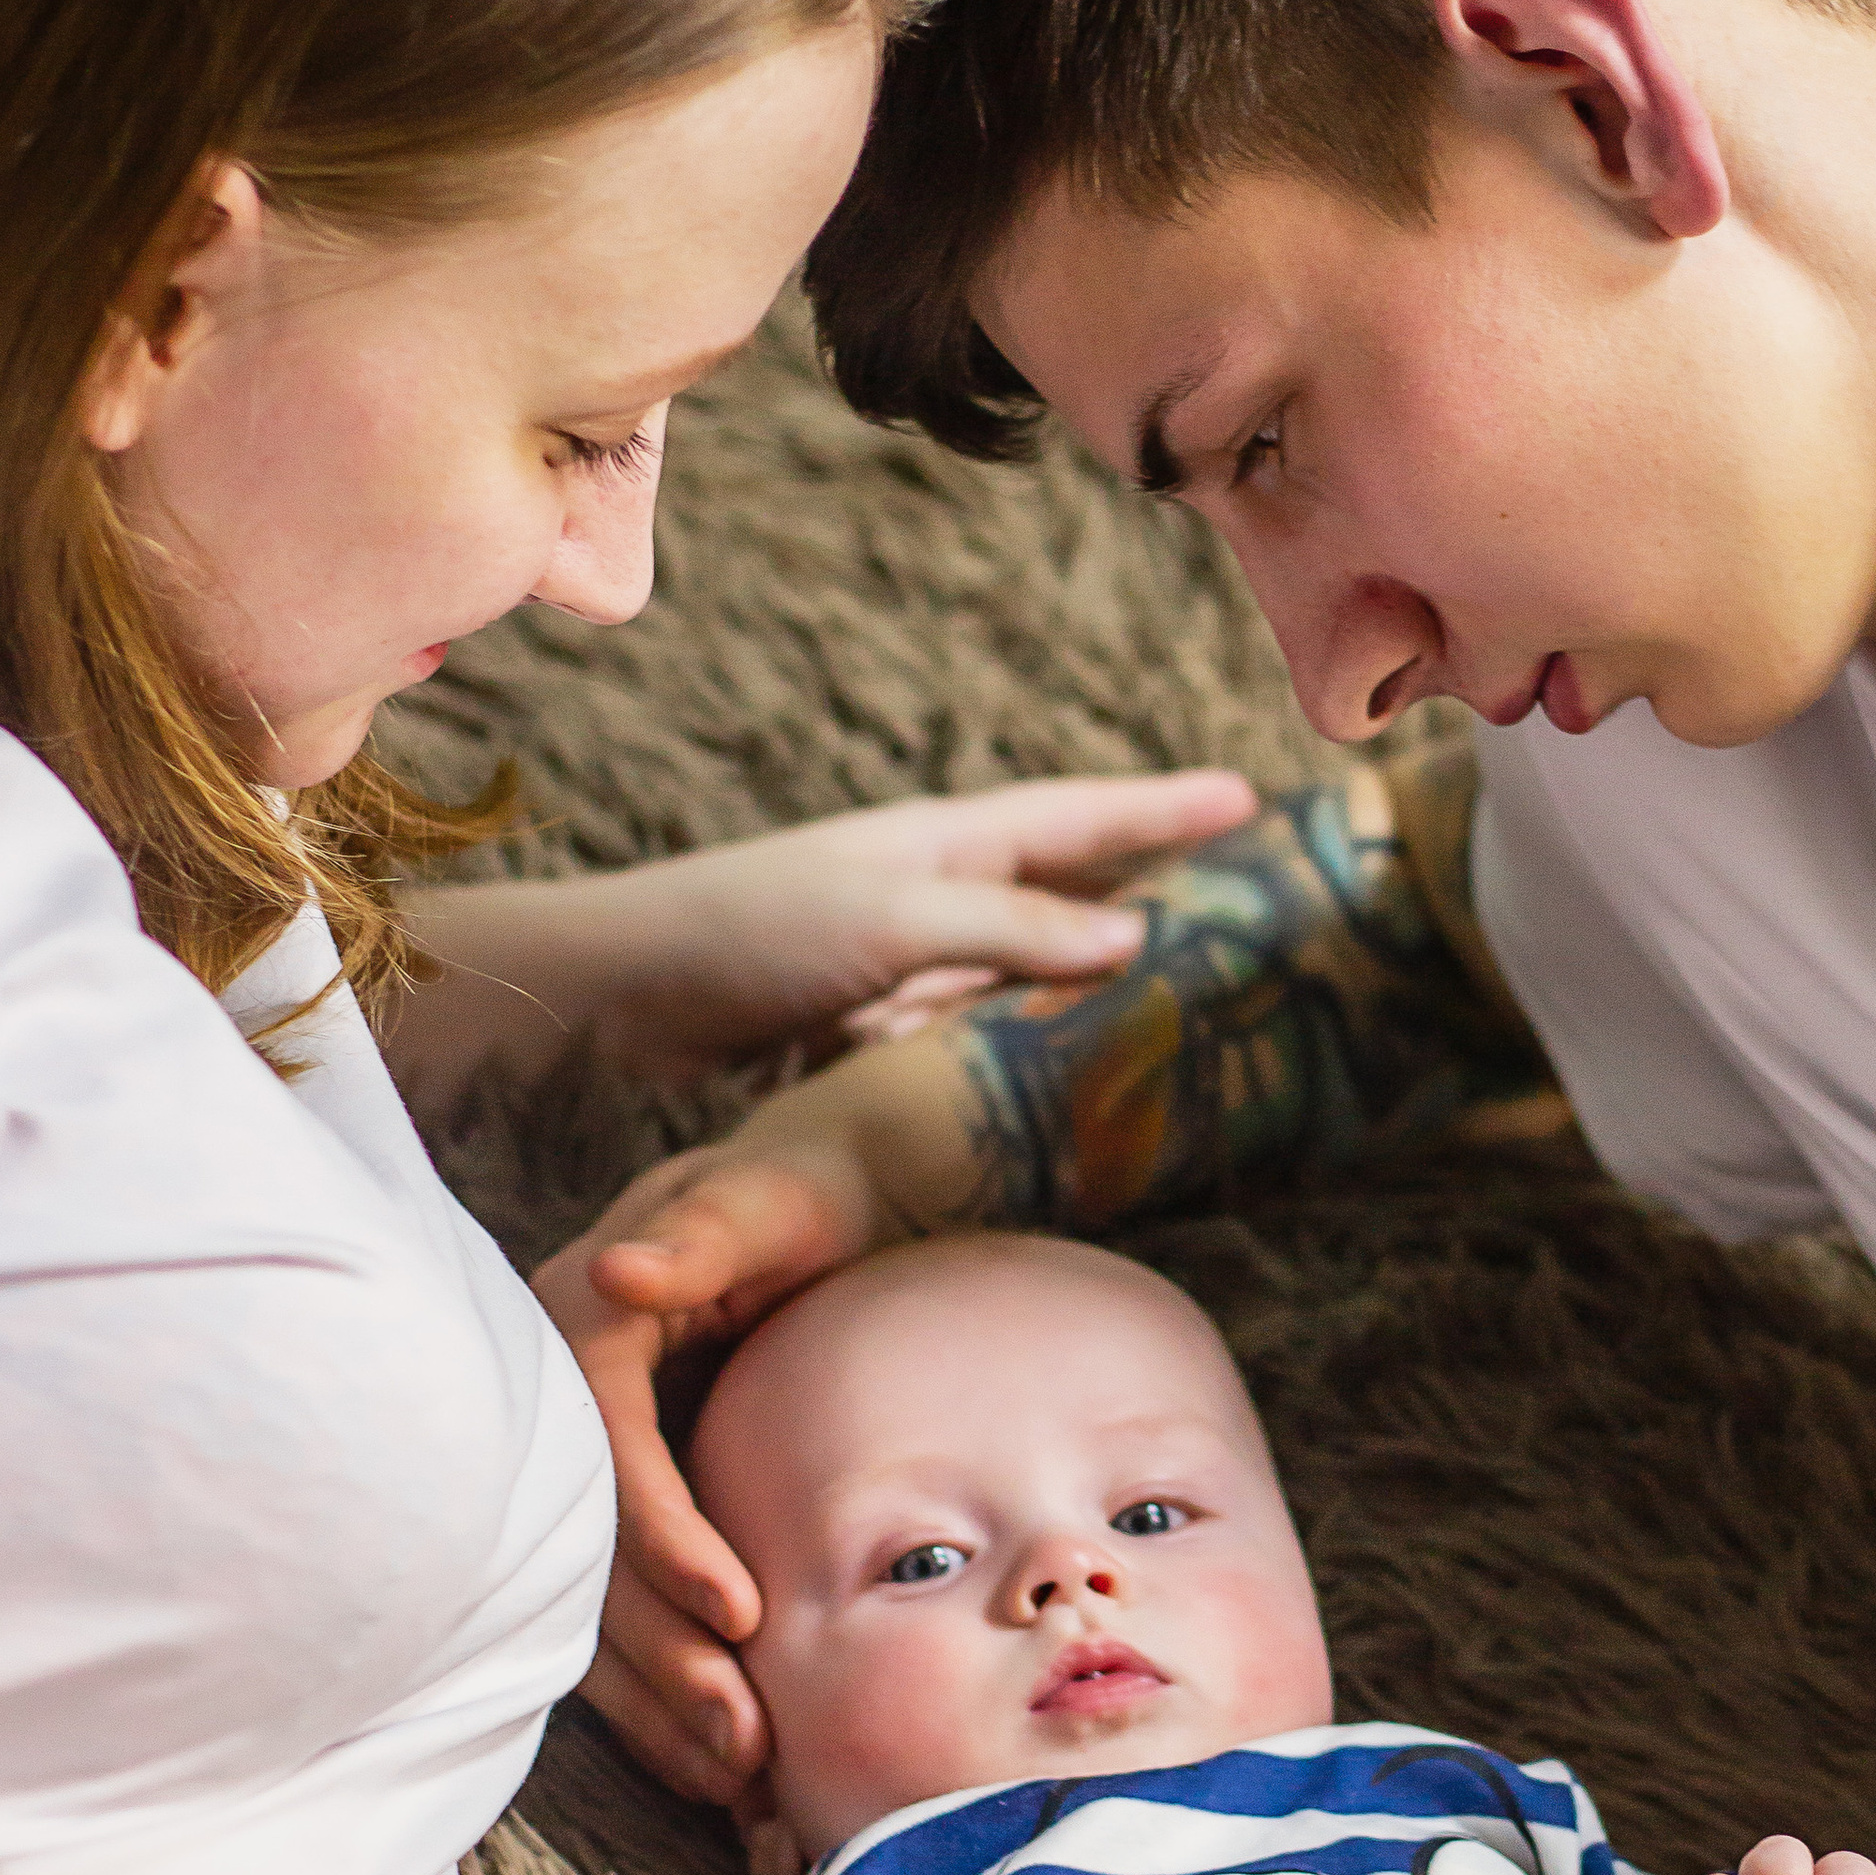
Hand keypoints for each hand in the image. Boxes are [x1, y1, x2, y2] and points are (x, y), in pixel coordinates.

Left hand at [398, 768, 1256, 1108]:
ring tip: (1176, 997)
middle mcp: (937, 891)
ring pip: (1027, 966)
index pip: (1084, 820)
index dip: (1166, 811)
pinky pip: (976, 1029)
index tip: (1251, 797)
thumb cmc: (751, 931)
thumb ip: (1009, 930)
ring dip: (1092, 978)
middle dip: (1150, 890)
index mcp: (949, 843)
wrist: (624, 995)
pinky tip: (1056, 1077)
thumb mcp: (895, 922)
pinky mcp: (870, 1024)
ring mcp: (906, 958)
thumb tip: (1135, 939)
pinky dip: (1023, 1044)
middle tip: (1241, 901)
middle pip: (1068, 889)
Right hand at [535, 1020, 994, 1811]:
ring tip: (738, 1772)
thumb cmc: (789, 1200)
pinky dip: (661, 1698)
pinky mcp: (612, 1521)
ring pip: (596, 1610)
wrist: (801, 1219)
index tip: (741, 1610)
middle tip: (746, 1734)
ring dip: (660, 1700)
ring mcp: (581, 1474)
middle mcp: (560, 1414)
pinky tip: (717, 1762)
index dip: (662, 1539)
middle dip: (664, 1654)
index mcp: (578, 1332)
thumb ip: (700, 1237)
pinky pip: (616, 1626)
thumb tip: (621, 1274)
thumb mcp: (760, 1198)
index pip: (608, 1455)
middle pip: (591, 1554)